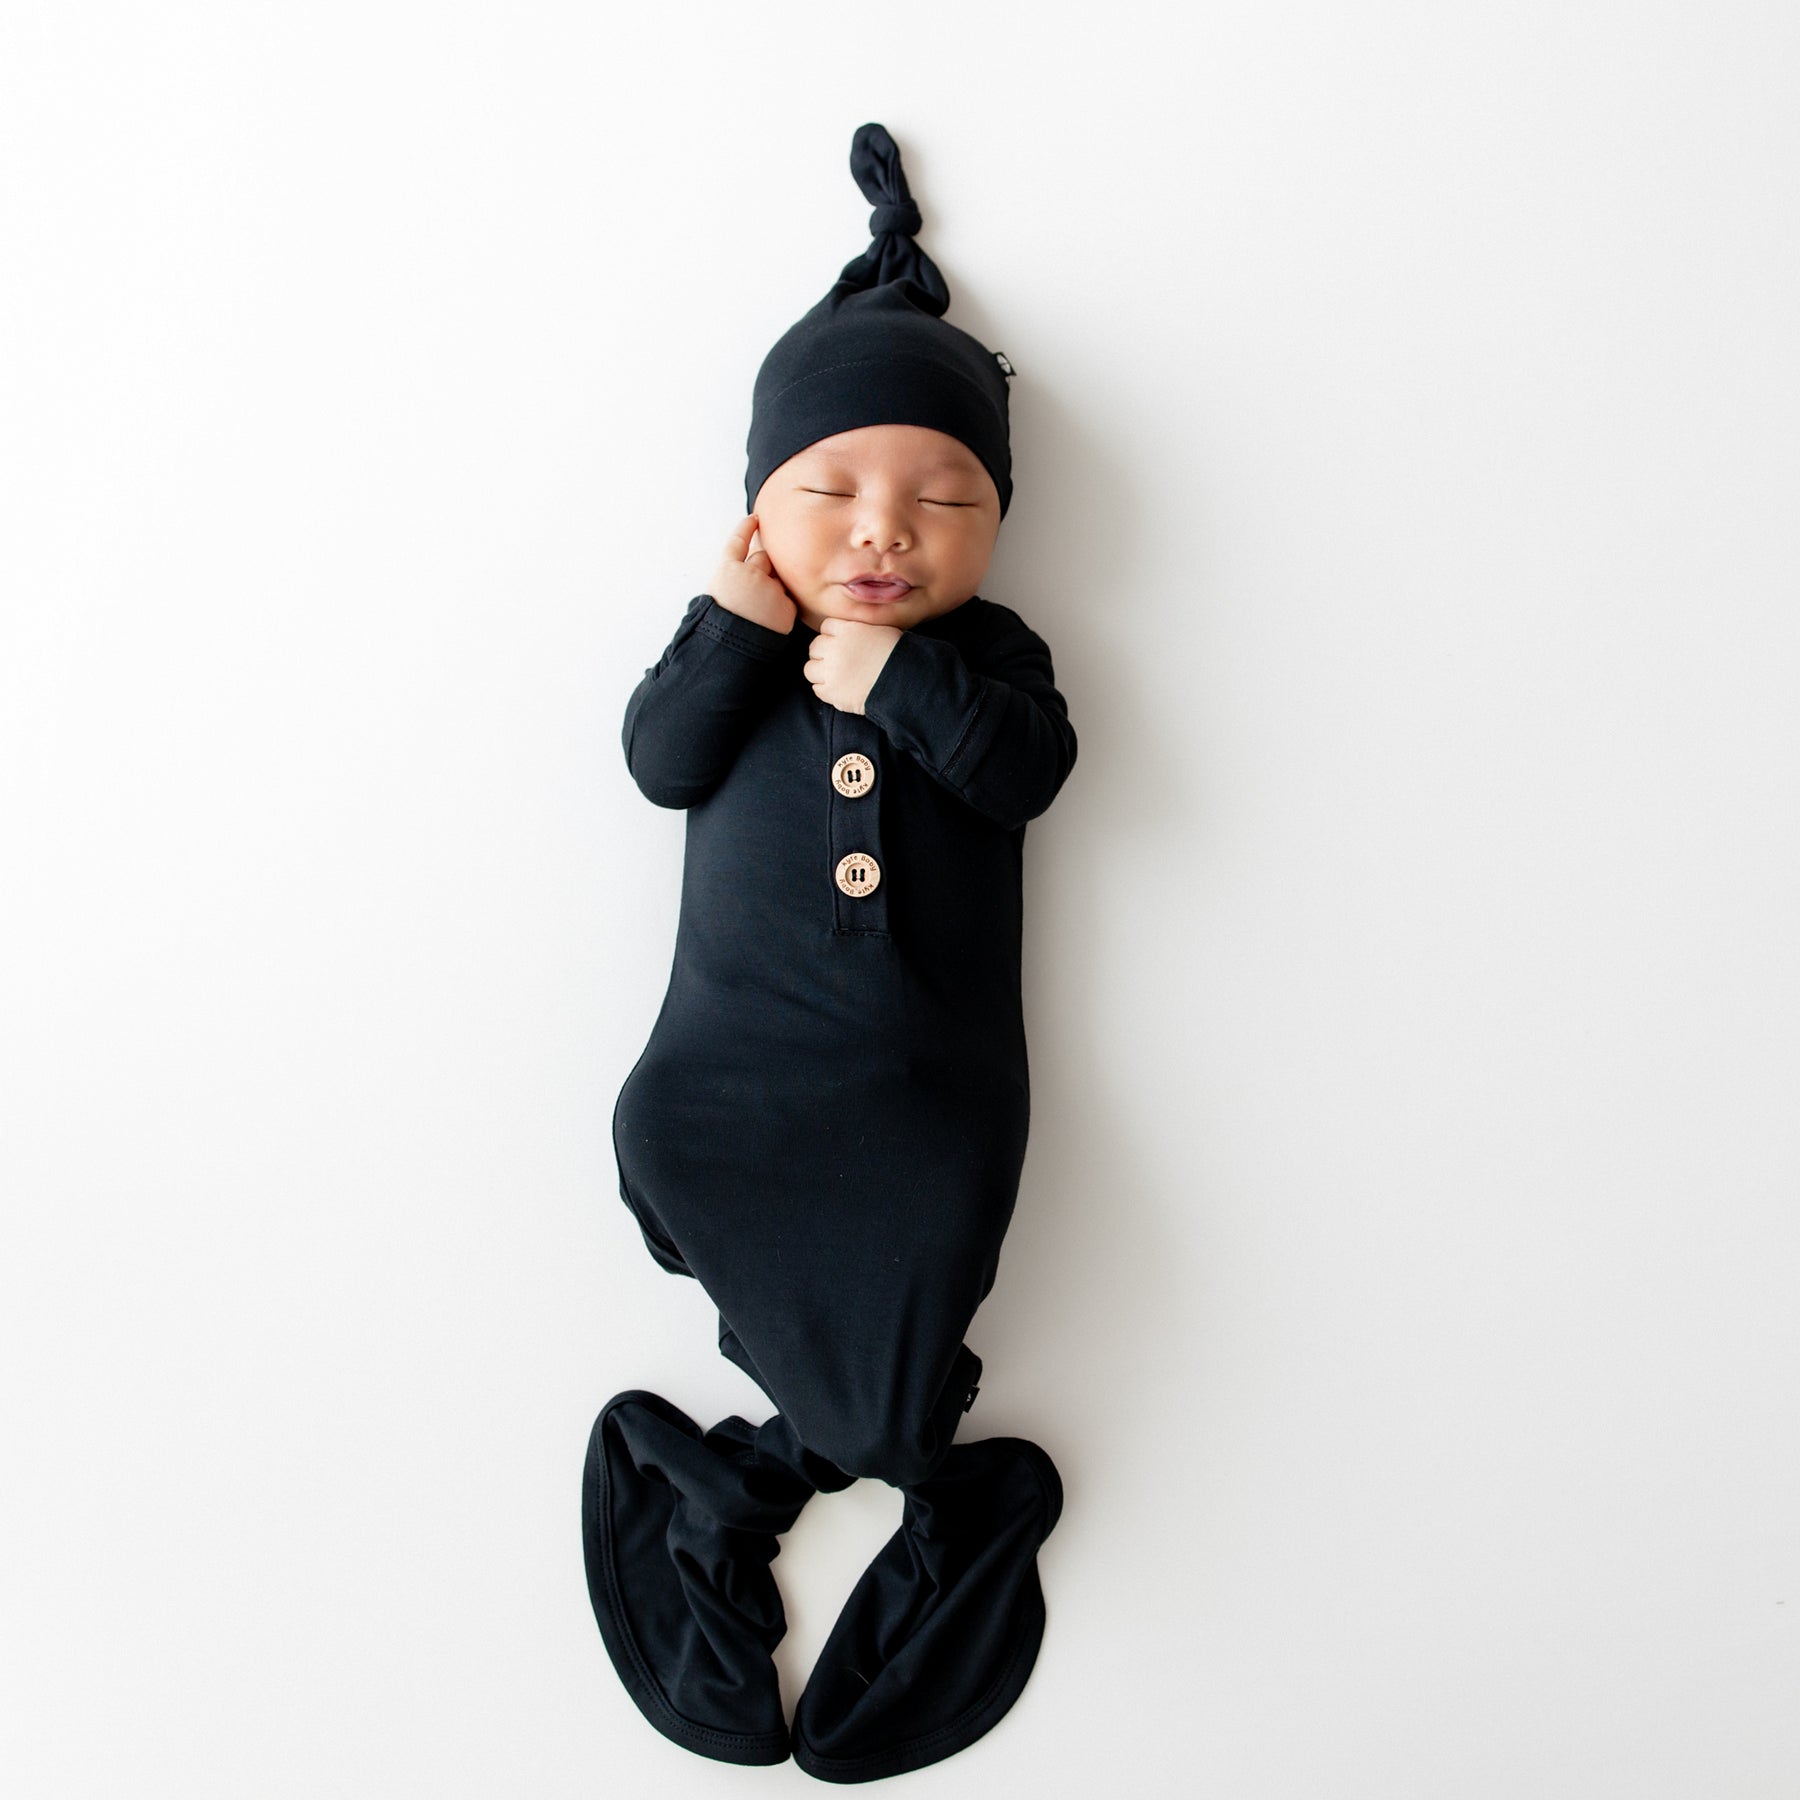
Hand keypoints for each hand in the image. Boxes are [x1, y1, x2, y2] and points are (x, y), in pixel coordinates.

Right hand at [708, 515, 797, 634]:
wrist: (732, 652)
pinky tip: (767, 620)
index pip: (739, 540)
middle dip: (759, 569)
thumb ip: (731, 575)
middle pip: (763, 559)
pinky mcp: (785, 607)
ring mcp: (770, 590)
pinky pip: (785, 600)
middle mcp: (751, 574)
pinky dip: (779, 607)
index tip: (754, 519)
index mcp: (728, 570)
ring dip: (770, 589)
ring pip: (776, 579)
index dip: (746, 528)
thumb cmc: (720, 625)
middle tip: (749, 592)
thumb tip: (742, 567)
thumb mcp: (715, 593)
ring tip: (756, 613)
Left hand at [802, 616, 901, 714]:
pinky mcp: (832, 692)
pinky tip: (840, 690)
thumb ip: (861, 629)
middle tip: (838, 662)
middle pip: (815, 647)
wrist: (905, 682)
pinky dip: (826, 690)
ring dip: (820, 673)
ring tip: (837, 677)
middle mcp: (836, 648)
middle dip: (824, 654)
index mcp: (848, 630)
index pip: (826, 627)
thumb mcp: (882, 631)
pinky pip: (817, 689)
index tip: (841, 644)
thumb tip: (852, 633)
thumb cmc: (899, 655)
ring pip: (810, 669)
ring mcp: (831, 671)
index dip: (833, 635)